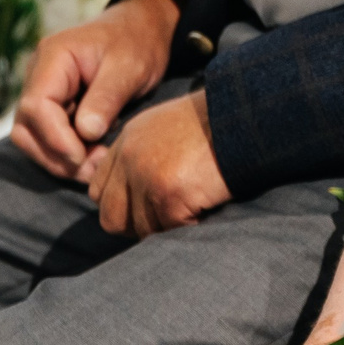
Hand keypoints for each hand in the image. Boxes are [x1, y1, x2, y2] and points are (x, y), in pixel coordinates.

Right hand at [9, 0, 177, 178]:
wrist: (140, 29)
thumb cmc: (136, 42)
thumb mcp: (129, 68)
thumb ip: (106, 98)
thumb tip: (85, 133)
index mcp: (53, 57)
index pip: (36, 106)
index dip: (56, 138)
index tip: (85, 157)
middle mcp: (38, 75)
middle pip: (25, 127)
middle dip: (55, 155)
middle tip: (93, 169)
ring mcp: (43, 91)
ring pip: (32, 137)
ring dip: (59, 160)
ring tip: (96, 165)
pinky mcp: (53, 106)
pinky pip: (47, 137)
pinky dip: (66, 154)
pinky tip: (94, 157)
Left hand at [85, 88, 229, 235]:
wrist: (245, 115)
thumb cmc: (216, 124)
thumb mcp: (166, 129)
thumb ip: (142, 156)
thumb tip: (133, 197)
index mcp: (127, 142)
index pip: (98, 191)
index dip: (121, 206)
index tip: (148, 209)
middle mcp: (129, 158)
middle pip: (111, 217)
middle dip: (137, 226)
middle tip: (169, 219)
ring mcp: (146, 176)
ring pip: (142, 229)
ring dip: (168, 227)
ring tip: (193, 208)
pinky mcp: (169, 194)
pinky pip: (170, 230)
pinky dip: (189, 226)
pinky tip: (205, 209)